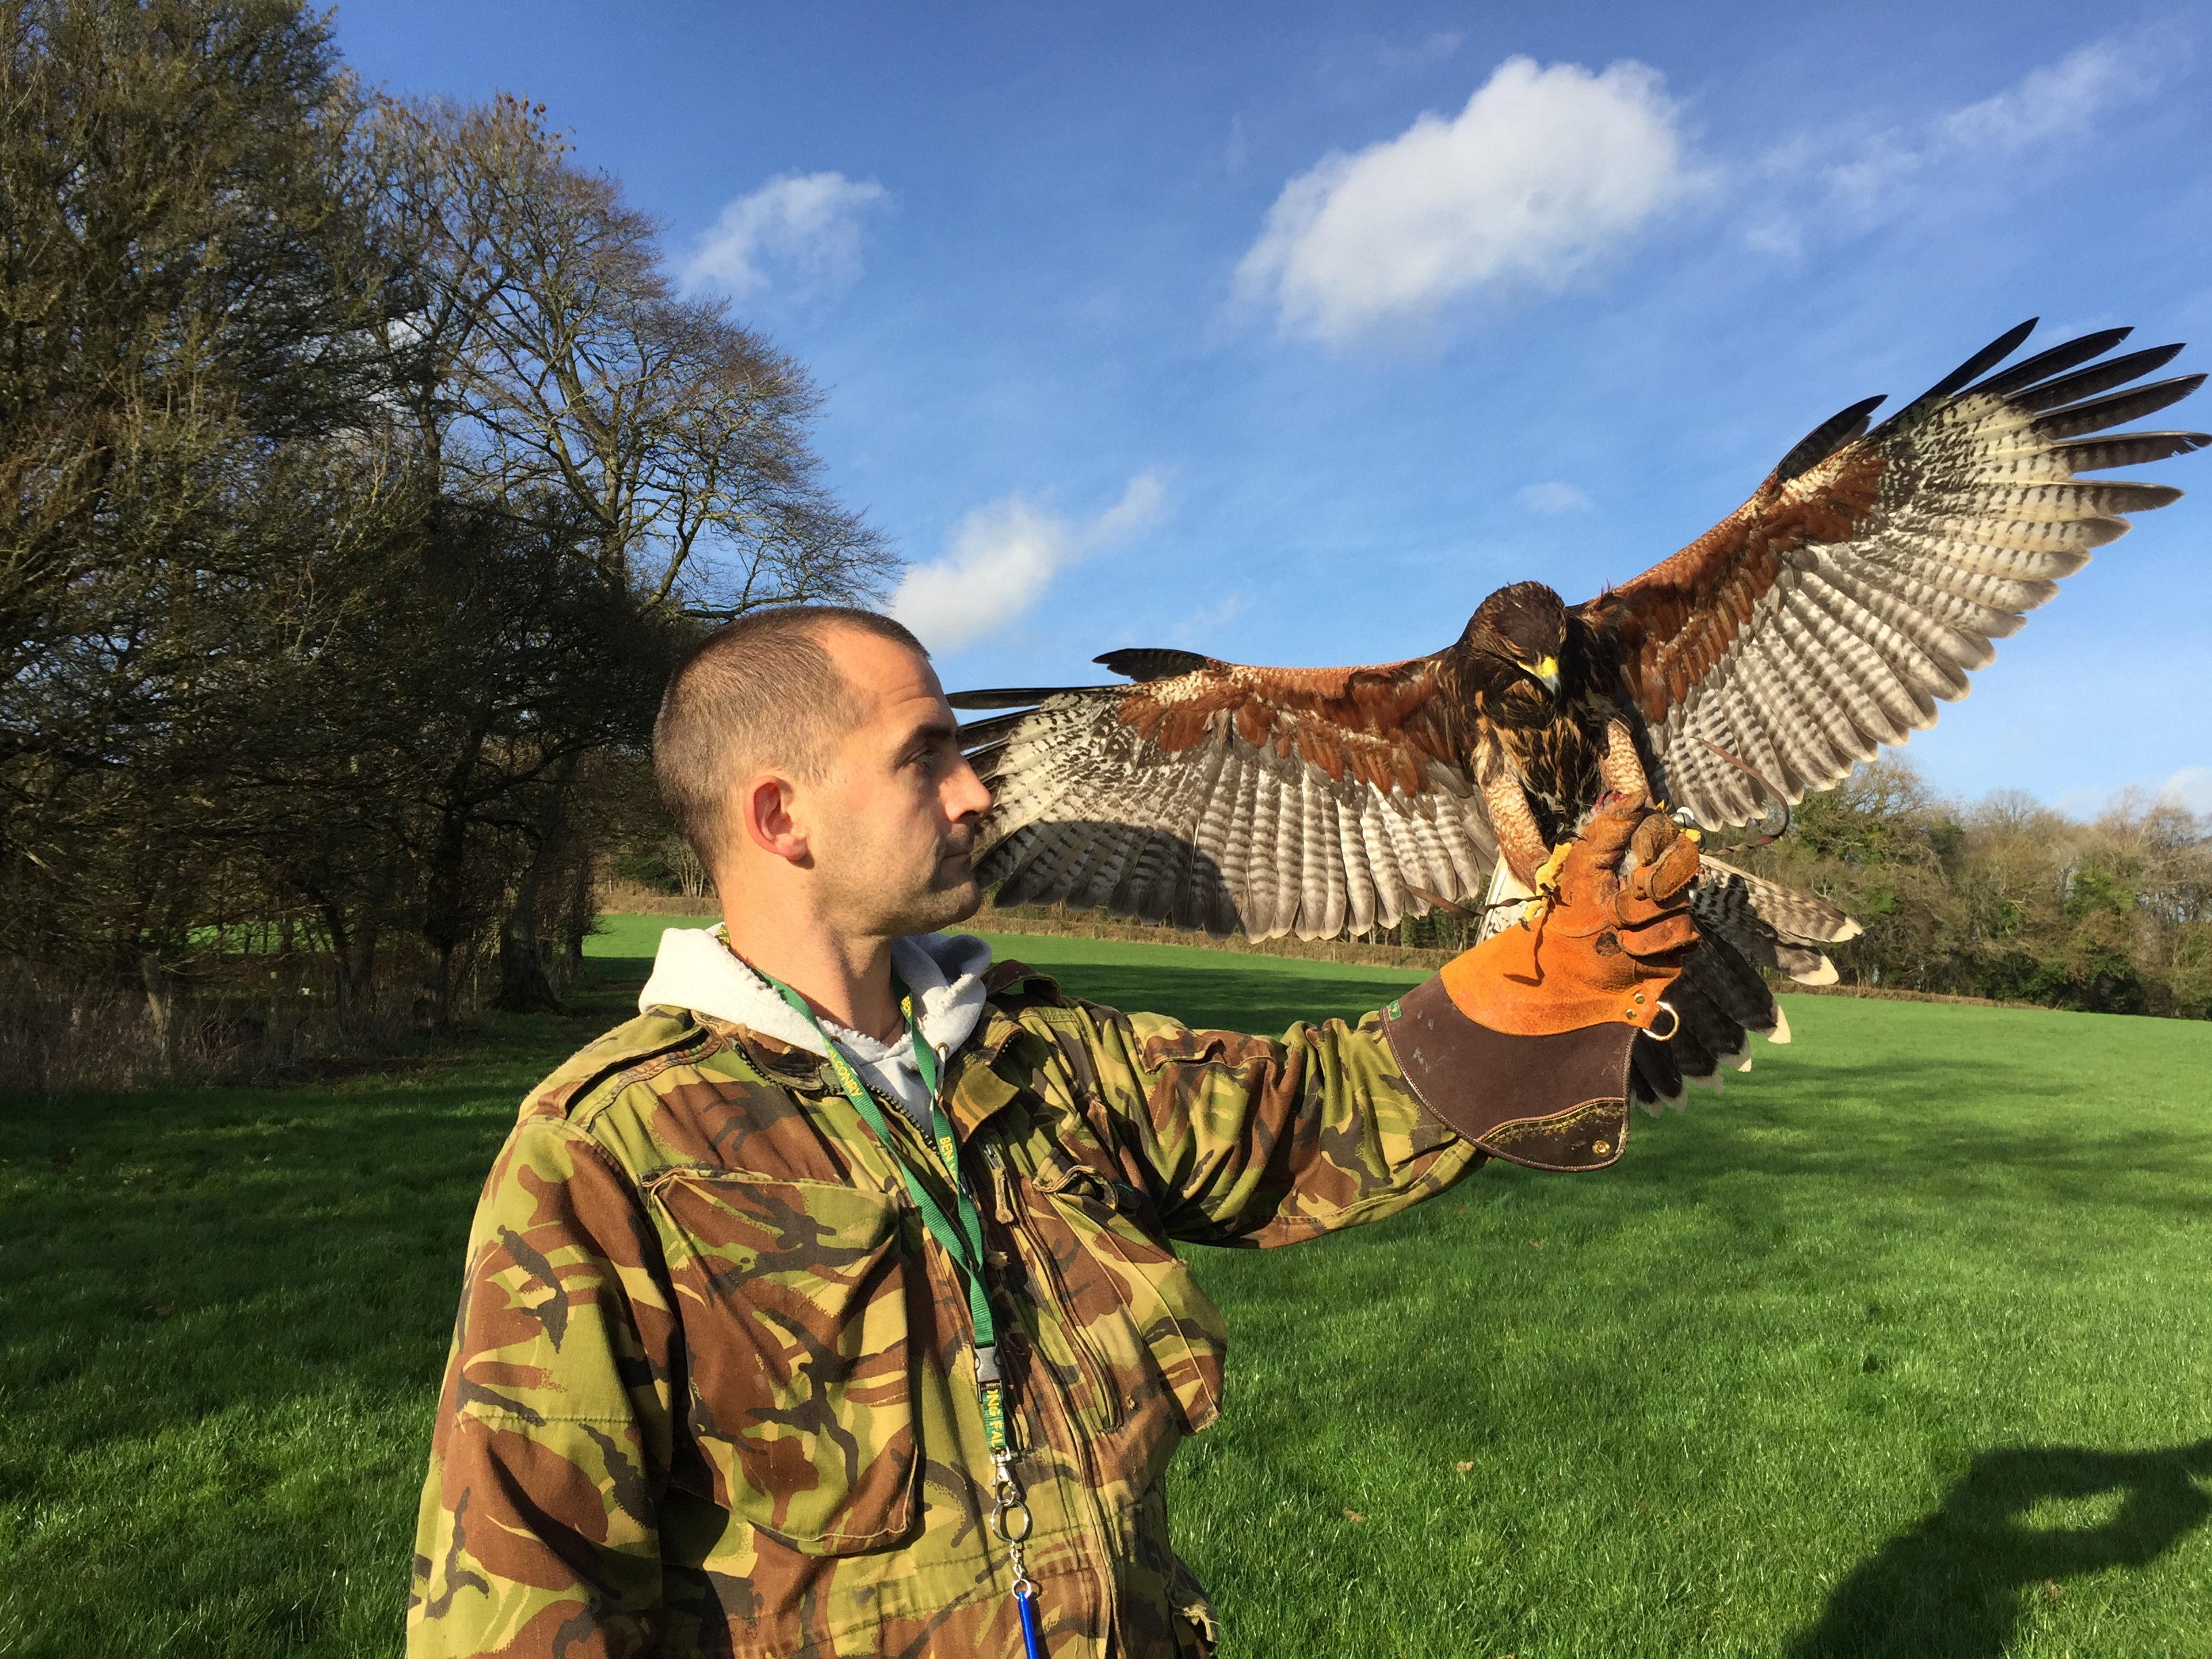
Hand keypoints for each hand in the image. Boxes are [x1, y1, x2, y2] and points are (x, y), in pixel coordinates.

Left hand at [1439, 795, 1699, 1037]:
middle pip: (1688, 860)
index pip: (1668, 831)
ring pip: (1680, 901)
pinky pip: (1683, 933)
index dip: (1658, 837)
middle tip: (1630, 889)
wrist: (1567, 965)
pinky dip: (1648, 940)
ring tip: (1614, 926)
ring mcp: (1673, 913)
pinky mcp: (1678, 946)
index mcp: (1641, 858)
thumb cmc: (1572, 911)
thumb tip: (1640, 795)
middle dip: (1657, 877)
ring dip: (1640, 915)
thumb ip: (1608, 830)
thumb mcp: (1582, 865)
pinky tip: (1627, 946)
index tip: (1639, 850)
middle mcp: (1663, 882)